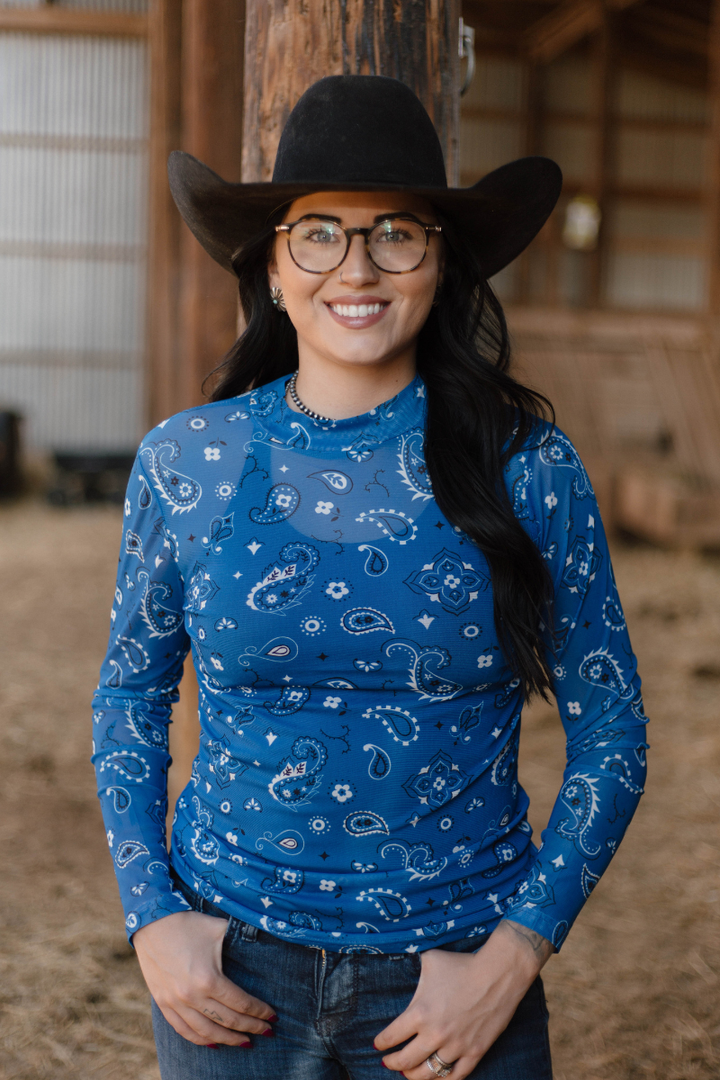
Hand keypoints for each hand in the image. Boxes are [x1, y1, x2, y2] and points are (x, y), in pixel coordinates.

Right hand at [133, 911, 276, 1045]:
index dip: (259, 1012)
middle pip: (228, 1021)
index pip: (241, 1003)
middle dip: (250, 1028)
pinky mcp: (164, 1004)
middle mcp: (192, 996)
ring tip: (245, 1043)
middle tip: (266, 1032)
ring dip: (228, 1040)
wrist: (153, 922)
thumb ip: (241, 938)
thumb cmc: (189, 924)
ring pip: (206, 1032)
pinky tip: (214, 1043)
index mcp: (209, 979)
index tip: (272, 1017)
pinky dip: (201, 1040)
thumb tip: (265, 937)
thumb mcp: (219, 928)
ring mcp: (175, 1003)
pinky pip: (183, 1030)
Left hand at [374, 920, 552, 1078]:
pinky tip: (436, 1078)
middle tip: (387, 1062)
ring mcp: (456, 1046)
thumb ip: (412, 968)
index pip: (392, 1036)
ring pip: (428, 1074)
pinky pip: (455, 1076)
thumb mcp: (429, 961)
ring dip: (413, 1076)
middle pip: (405, 1061)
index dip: (381, 1043)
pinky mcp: (475, 1052)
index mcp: (420, 1013)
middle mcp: (435, 1034)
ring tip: (407, 1073)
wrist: (497, 973)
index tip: (377, 1044)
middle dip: (392, 1063)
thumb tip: (398, 964)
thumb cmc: (461, 965)